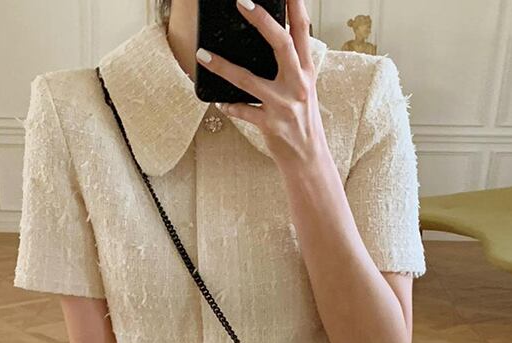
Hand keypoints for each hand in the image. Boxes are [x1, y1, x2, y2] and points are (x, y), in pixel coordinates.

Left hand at [195, 0, 327, 166]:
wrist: (309, 159)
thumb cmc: (302, 122)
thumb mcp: (303, 90)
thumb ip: (290, 67)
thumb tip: (269, 42)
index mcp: (307, 71)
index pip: (302, 30)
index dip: (295, 5)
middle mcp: (298, 85)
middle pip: (281, 44)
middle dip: (261, 20)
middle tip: (241, 2)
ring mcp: (284, 105)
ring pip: (248, 80)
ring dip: (222, 66)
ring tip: (202, 55)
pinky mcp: (271, 125)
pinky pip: (243, 111)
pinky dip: (229, 106)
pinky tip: (219, 101)